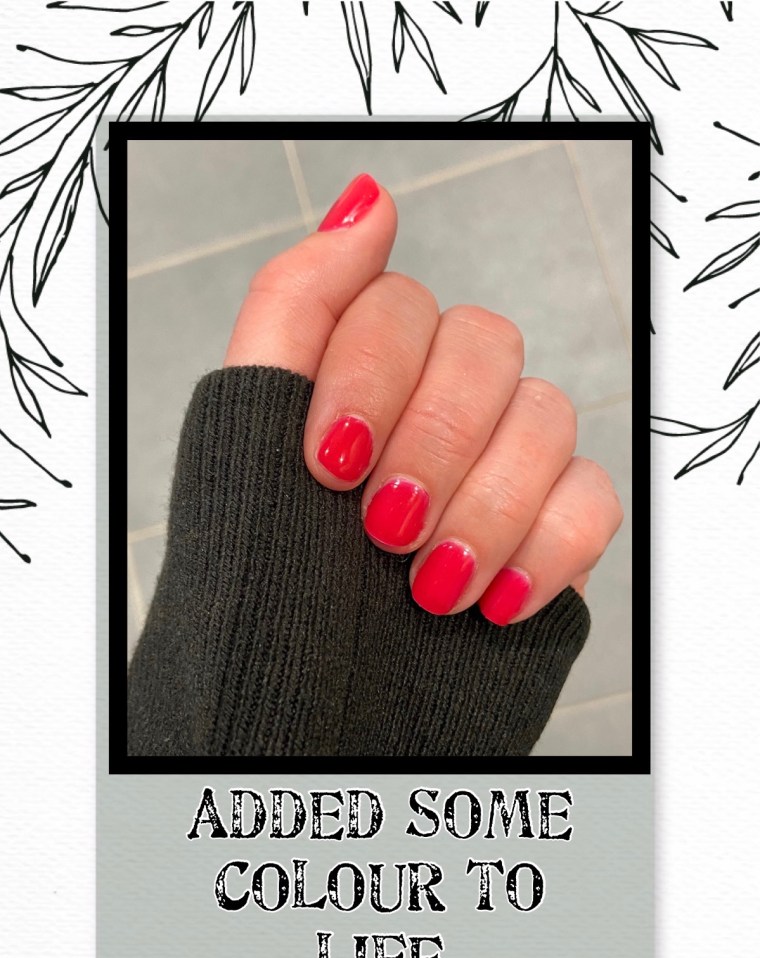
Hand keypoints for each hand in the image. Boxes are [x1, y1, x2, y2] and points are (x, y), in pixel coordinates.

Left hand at [224, 174, 622, 622]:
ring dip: (484, 504)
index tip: (326, 466)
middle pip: (487, 345)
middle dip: (433, 441)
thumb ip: (295, 308)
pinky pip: (596, 495)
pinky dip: (547, 547)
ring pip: (548, 414)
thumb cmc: (259, 599)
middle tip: (380, 531)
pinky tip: (489, 602)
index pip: (398, 306)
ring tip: (426, 588)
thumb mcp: (242, 444)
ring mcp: (495, 475)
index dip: (370, 374)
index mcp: (354, 386)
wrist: (303, 733)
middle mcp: (429, 416)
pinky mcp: (548, 538)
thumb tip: (369, 198)